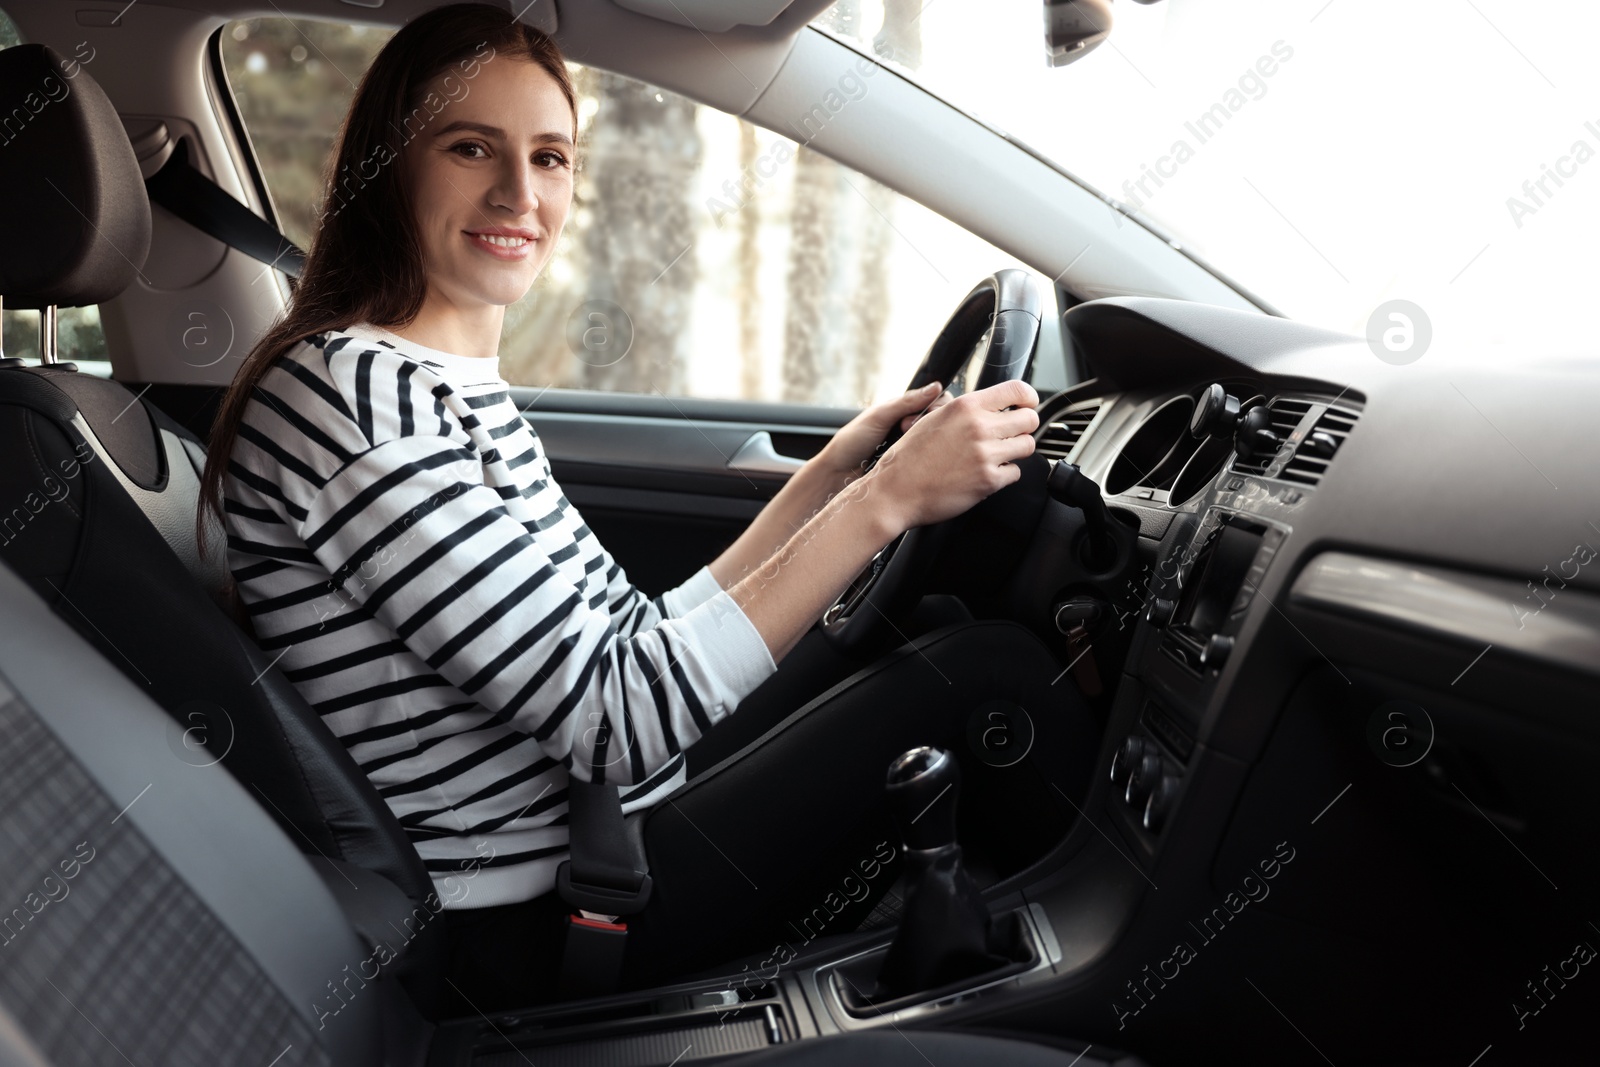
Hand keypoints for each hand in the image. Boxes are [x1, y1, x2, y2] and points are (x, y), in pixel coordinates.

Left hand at [814, 381, 953, 483]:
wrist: (838, 474)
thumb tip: (936, 386)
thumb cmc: (852, 442)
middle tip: (906, 429)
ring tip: (904, 445)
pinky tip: (914, 459)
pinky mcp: (913, 464)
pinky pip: (930, 458)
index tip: (921, 414)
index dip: (935, 405)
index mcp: (903, 409)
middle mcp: (911, 425)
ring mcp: (913, 445)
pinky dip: (925, 457)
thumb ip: (907, 402)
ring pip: (937, 439)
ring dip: (926, 440)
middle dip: (929, 422)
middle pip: (940, 418)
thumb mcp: (879, 416)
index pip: (935, 399)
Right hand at [863, 379, 1039, 532]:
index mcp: (965, 407)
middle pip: (1029, 419)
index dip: (1028, 399)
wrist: (895, 491)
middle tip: (1012, 434)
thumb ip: (964, 411)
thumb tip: (991, 407)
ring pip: (1027, 446)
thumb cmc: (908, 458)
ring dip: (1015, 451)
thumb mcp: (932, 419)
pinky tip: (986, 473)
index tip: (1027, 405)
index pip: (1017, 391)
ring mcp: (986, 454)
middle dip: (1024, 427)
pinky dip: (1004, 474)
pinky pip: (1015, 472)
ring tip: (997, 455)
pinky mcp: (989, 480)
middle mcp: (978, 427)